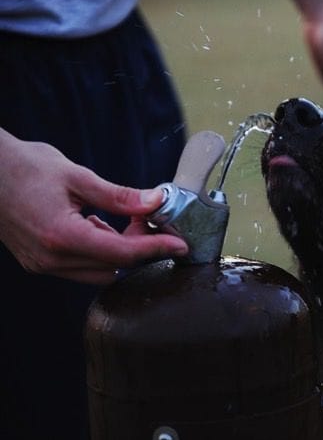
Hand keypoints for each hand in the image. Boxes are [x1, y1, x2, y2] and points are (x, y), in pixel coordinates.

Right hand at [0, 128, 187, 284]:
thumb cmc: (24, 166)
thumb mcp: (77, 176)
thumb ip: (119, 195)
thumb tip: (156, 201)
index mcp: (62, 236)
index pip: (123, 253)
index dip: (156, 248)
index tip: (181, 243)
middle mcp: (51, 258)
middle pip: (115, 266)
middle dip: (141, 247)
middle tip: (152, 220)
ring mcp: (42, 264)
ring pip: (100, 272)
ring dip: (121, 252)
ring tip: (126, 220)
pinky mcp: (38, 262)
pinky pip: (81, 267)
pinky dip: (100, 251)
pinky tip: (100, 224)